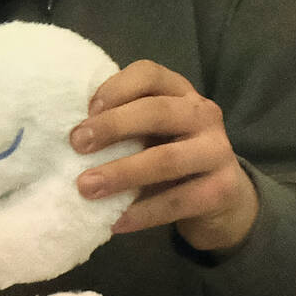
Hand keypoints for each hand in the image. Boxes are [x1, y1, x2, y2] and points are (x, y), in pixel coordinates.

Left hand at [70, 61, 258, 251]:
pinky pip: (178, 201)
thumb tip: (73, 137)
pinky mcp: (222, 189)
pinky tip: (116, 221)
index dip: (116, 88)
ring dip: (122, 173)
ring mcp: (217, 151)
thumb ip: (122, 124)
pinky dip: (143, 213)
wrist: (221, 197)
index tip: (86, 111)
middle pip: (157, 111)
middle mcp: (203, 114)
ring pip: (167, 159)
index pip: (149, 74)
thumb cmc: (170, 154)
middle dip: (113, 127)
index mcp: (180, 92)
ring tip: (87, 188)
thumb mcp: (150, 132)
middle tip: (77, 145)